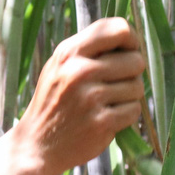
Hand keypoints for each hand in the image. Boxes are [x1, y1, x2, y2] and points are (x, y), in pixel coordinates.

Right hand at [9, 19, 145, 174]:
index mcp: (70, 52)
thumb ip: (89, 48)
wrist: (37, 144)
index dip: (132, 40)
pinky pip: (134, 110)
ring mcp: (91, 97)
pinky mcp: (102, 122)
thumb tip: (129, 36)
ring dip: (129, 96)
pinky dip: (126, 115)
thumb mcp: (60, 65)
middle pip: (135, 60)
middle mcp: (80, 71)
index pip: (119, 29)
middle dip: (132, 73)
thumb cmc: (54, 101)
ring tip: (107, 103)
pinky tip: (107, 118)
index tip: (130, 51)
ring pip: (137, 87)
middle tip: (115, 84)